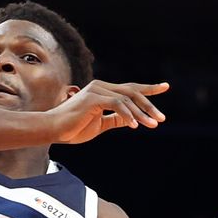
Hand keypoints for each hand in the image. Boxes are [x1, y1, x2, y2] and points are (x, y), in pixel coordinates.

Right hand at [40, 80, 168, 143]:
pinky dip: (126, 114)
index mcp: (103, 91)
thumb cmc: (72, 128)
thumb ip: (115, 120)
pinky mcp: (92, 99)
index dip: (148, 89)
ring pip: (126, 99)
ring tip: (152, 125)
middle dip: (149, 104)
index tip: (165, 87)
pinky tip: (134, 125)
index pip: (130, 88)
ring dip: (141, 113)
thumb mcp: (100, 125)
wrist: (52, 130)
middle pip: (132, 92)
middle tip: (161, 118)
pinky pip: (115, 104)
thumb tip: (132, 119)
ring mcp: (96, 91)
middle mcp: (101, 87)